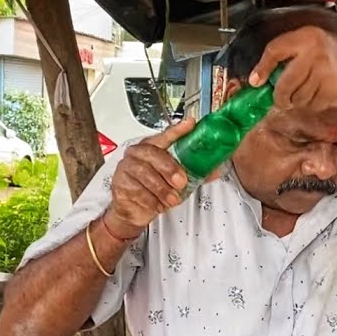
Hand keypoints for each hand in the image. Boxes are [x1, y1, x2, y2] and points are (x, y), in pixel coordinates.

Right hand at [104, 119, 195, 237]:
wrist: (133, 210)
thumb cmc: (154, 190)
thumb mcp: (177, 181)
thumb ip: (195, 174)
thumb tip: (216, 170)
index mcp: (153, 147)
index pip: (165, 135)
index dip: (177, 130)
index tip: (190, 125)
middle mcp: (138, 153)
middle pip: (153, 153)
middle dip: (169, 168)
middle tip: (181, 182)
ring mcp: (127, 167)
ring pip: (144, 173)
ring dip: (162, 189)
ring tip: (172, 199)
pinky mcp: (120, 182)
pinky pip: (136, 189)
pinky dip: (150, 199)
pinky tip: (158, 204)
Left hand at [248, 26, 336, 110]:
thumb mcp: (316, 44)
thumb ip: (293, 55)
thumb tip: (264, 77)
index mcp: (307, 36)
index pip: (274, 50)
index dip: (262, 67)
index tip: (256, 80)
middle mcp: (313, 52)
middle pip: (283, 84)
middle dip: (280, 97)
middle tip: (281, 100)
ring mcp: (322, 73)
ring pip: (296, 98)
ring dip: (299, 101)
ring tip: (310, 92)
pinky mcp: (329, 91)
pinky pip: (310, 105)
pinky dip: (313, 105)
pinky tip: (323, 95)